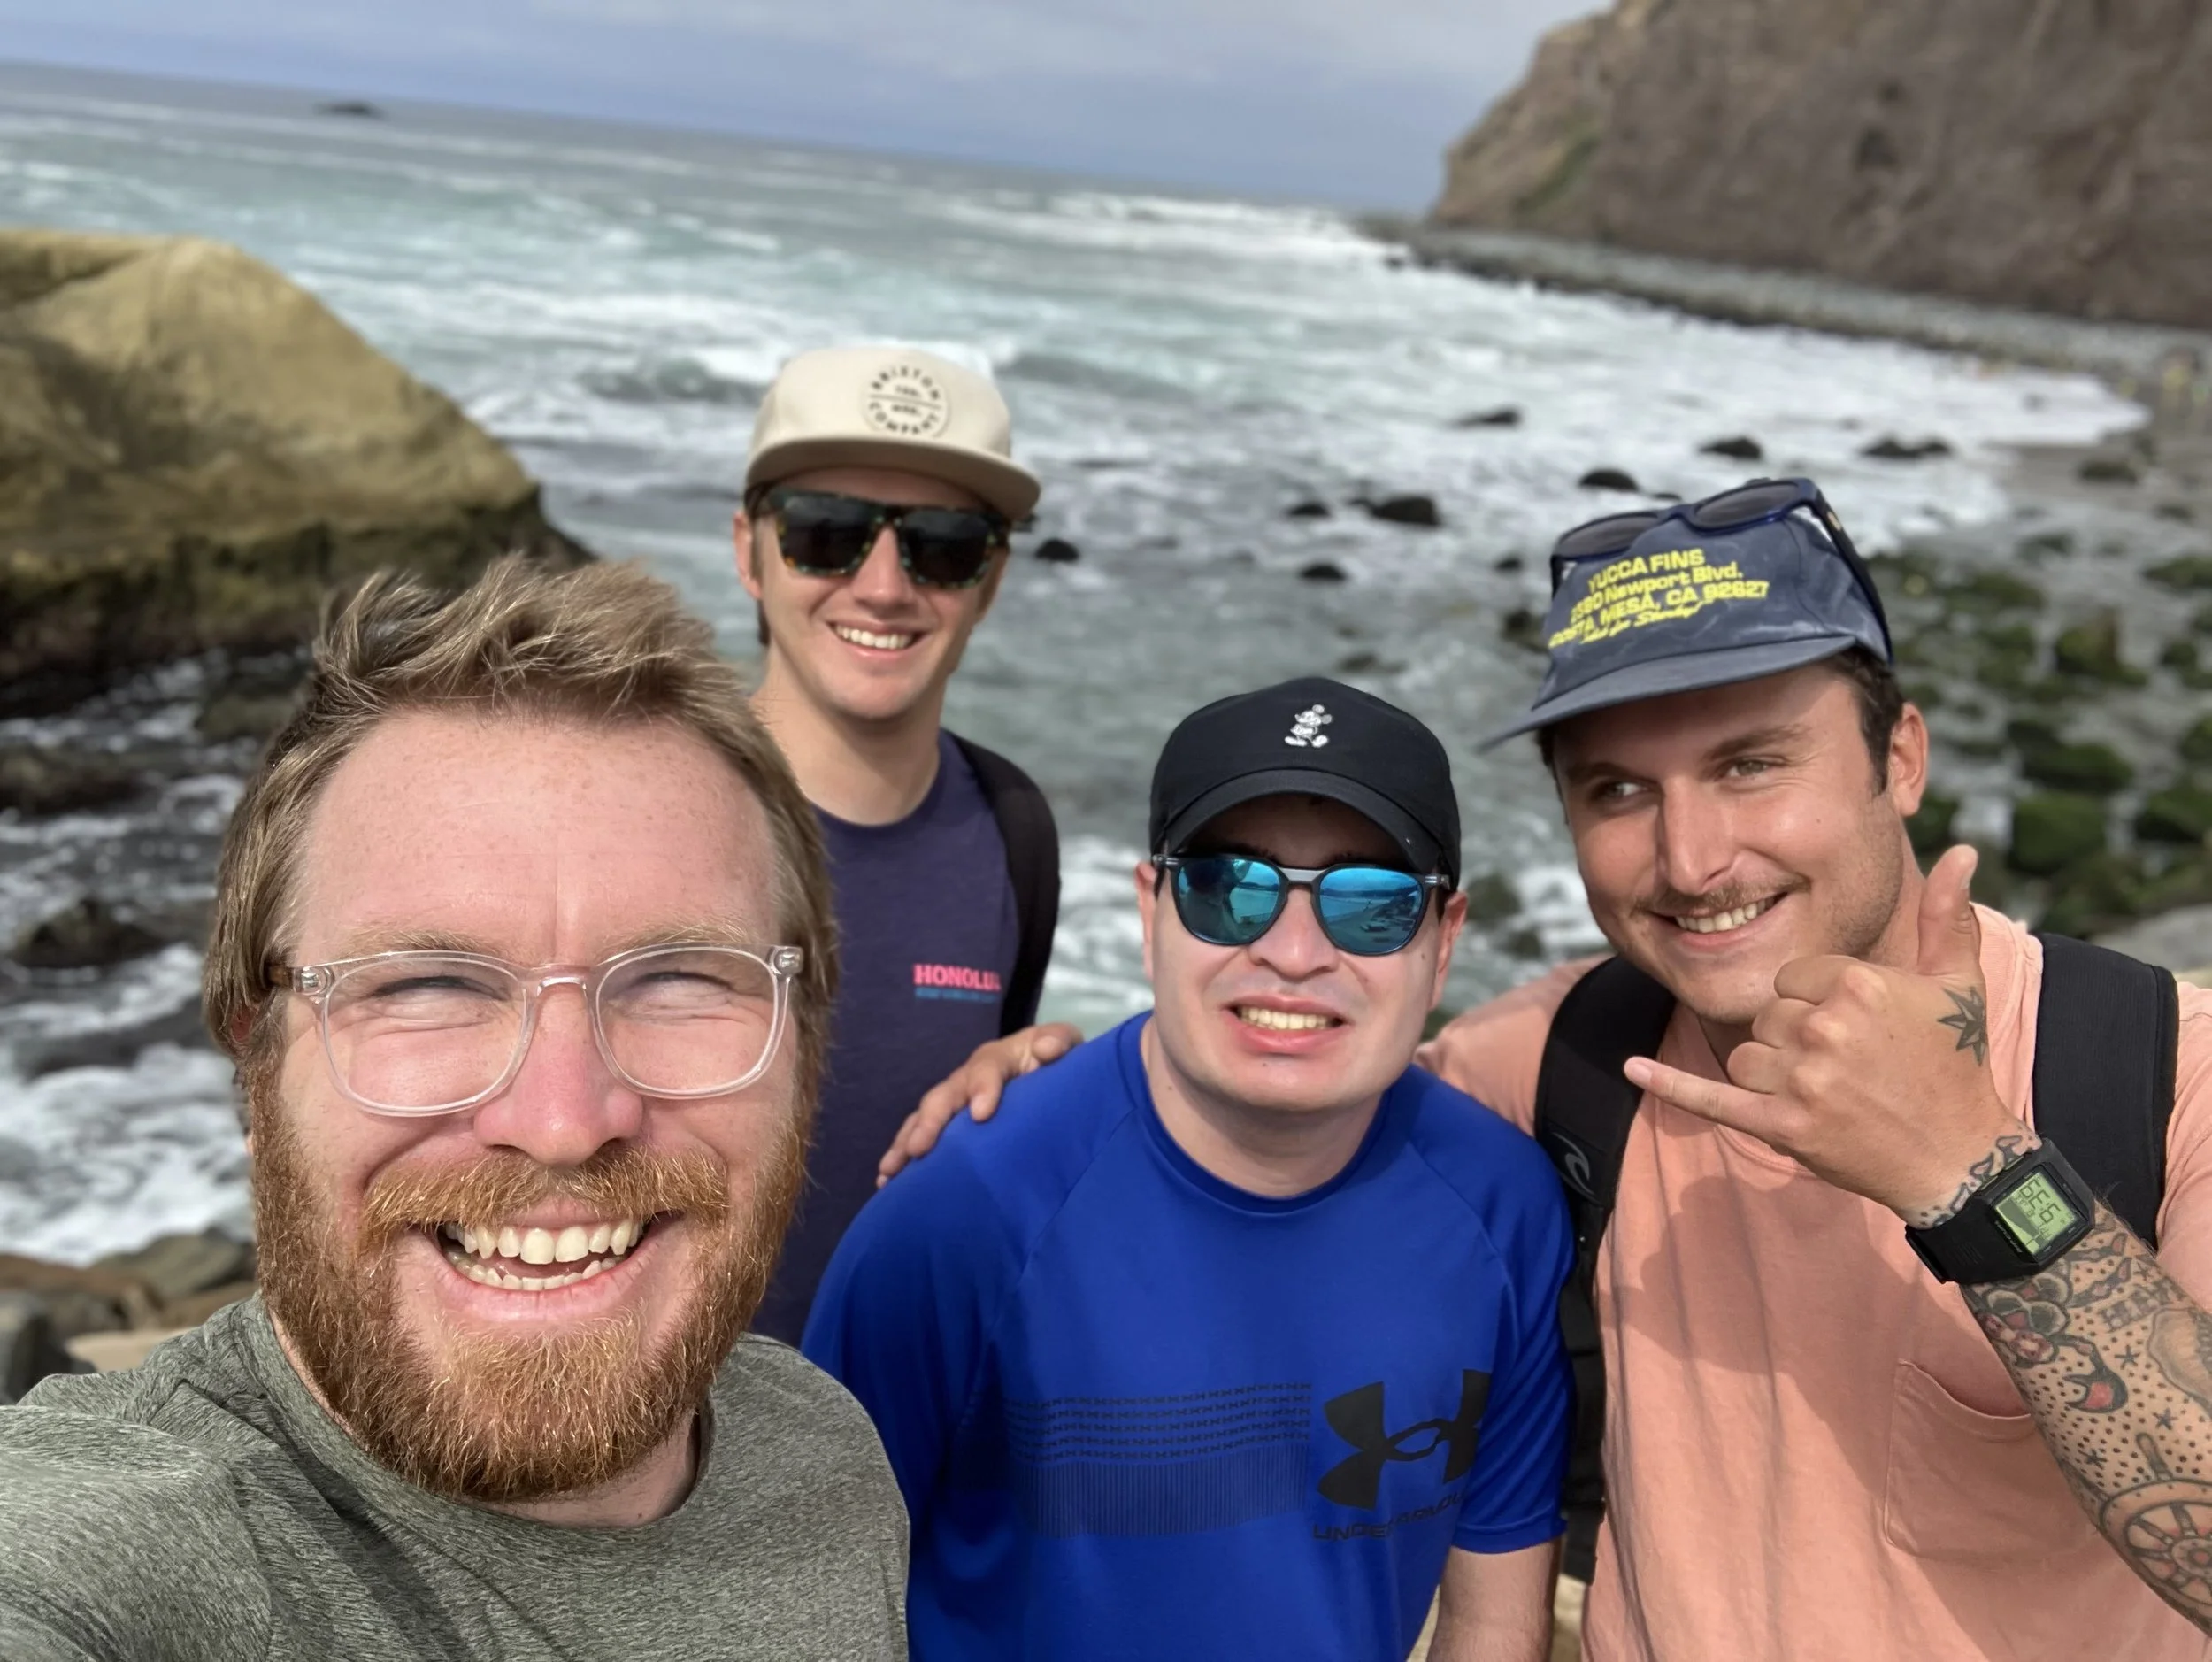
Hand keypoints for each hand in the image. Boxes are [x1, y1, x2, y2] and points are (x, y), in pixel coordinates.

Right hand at [875, 1023, 1081, 1184]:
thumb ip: (1059, 1041)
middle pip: (944, 1096)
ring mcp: (952, 1101)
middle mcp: (967, 1078)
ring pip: (923, 1118)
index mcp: (997, 1058)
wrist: (1043, 1070)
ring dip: (905, 1143)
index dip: (983, 1088)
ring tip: (890, 1171)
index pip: (987, 1068)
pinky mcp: (946, 1124)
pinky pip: (918, 1136)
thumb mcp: (1064, 1044)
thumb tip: (1047, 1050)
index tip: (981, 1114)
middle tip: (919, 1148)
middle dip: (931, 1122)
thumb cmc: (1052, 1060)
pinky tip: (887, 1182)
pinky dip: (902, 1157)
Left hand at [1623, 845, 2018, 1219]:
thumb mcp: (1958, 984)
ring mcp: (1801, 1080)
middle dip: (1795, 1038)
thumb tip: (1963, 851)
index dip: (1817, 1000)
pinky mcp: (1782, 1125)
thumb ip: (1946, 914)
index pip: (1793, 976)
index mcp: (1857, 984)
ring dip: (1772, 1072)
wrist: (1957, 1158)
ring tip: (1828, 1091)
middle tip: (1848, 1065)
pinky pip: (1710, 1097)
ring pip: (1745, 1054)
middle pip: (1767, 1015)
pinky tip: (1631, 1068)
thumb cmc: (1957, 1064)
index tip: (1856, 1026)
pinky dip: (1669, 1085)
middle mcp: (1824, 1027)